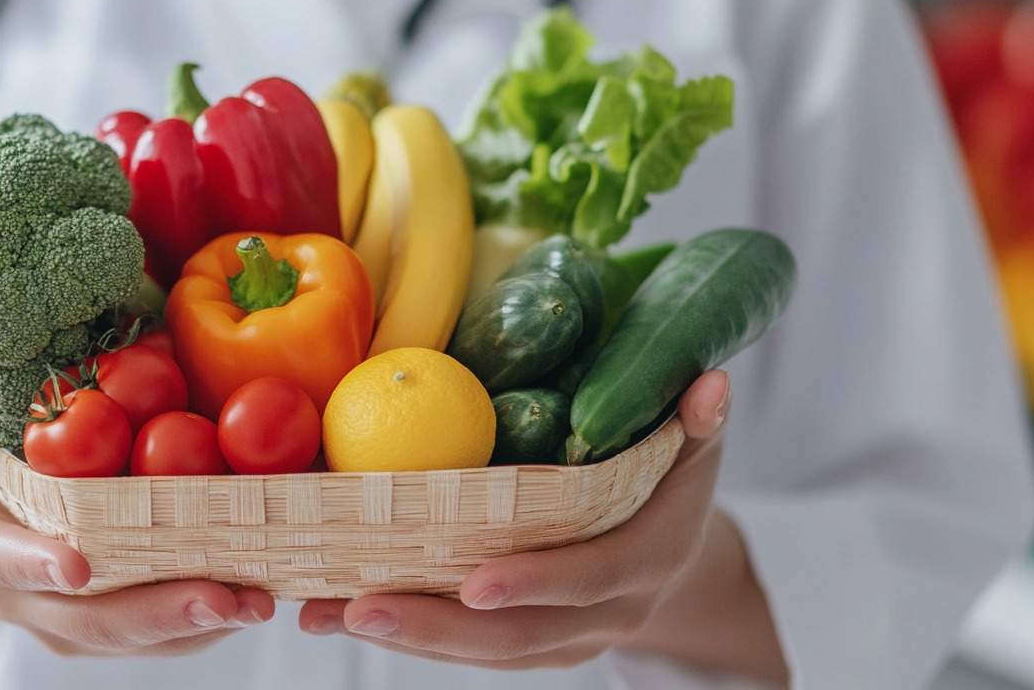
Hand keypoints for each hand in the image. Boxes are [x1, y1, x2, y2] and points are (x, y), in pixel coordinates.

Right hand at [0, 402, 274, 655]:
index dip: (34, 565)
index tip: (77, 566)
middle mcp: (25, 599)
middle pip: (87, 620)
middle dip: (154, 613)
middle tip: (220, 598)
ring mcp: (69, 621)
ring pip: (132, 638)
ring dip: (196, 625)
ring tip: (256, 603)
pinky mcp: (111, 625)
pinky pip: (160, 637)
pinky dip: (207, 622)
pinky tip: (256, 595)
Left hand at [298, 371, 760, 671]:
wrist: (678, 553)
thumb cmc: (674, 479)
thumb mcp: (693, 444)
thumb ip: (697, 420)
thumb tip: (711, 382)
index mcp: (645, 560)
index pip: (589, 581)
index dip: (537, 583)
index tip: (475, 582)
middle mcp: (602, 615)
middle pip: (515, 637)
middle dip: (434, 627)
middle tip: (357, 605)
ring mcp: (562, 638)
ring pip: (478, 651)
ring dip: (401, 635)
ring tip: (321, 612)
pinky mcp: (525, 642)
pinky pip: (463, 648)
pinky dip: (404, 631)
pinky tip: (337, 609)